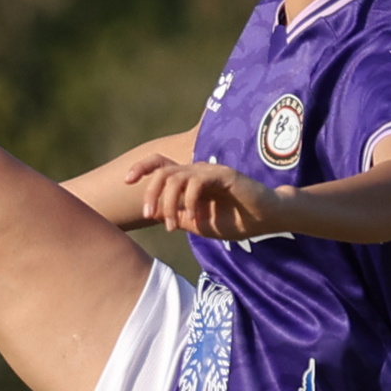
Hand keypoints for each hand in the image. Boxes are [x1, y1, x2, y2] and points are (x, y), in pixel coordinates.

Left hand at [123, 152, 287, 243]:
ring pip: (176, 178)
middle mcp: (197, 172)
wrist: (265, 220)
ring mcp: (210, 171)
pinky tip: (195, 218)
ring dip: (167, 202)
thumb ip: (177, 217)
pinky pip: (196, 183)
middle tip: (150, 215)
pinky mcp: (223, 175)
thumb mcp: (198, 224)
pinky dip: (189, 202)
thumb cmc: (234, 221)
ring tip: (170, 224)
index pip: (160, 165)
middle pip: (162, 172)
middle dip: (151, 193)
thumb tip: (155, 213)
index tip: (126, 180)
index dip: (141, 168)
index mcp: (189, 181)